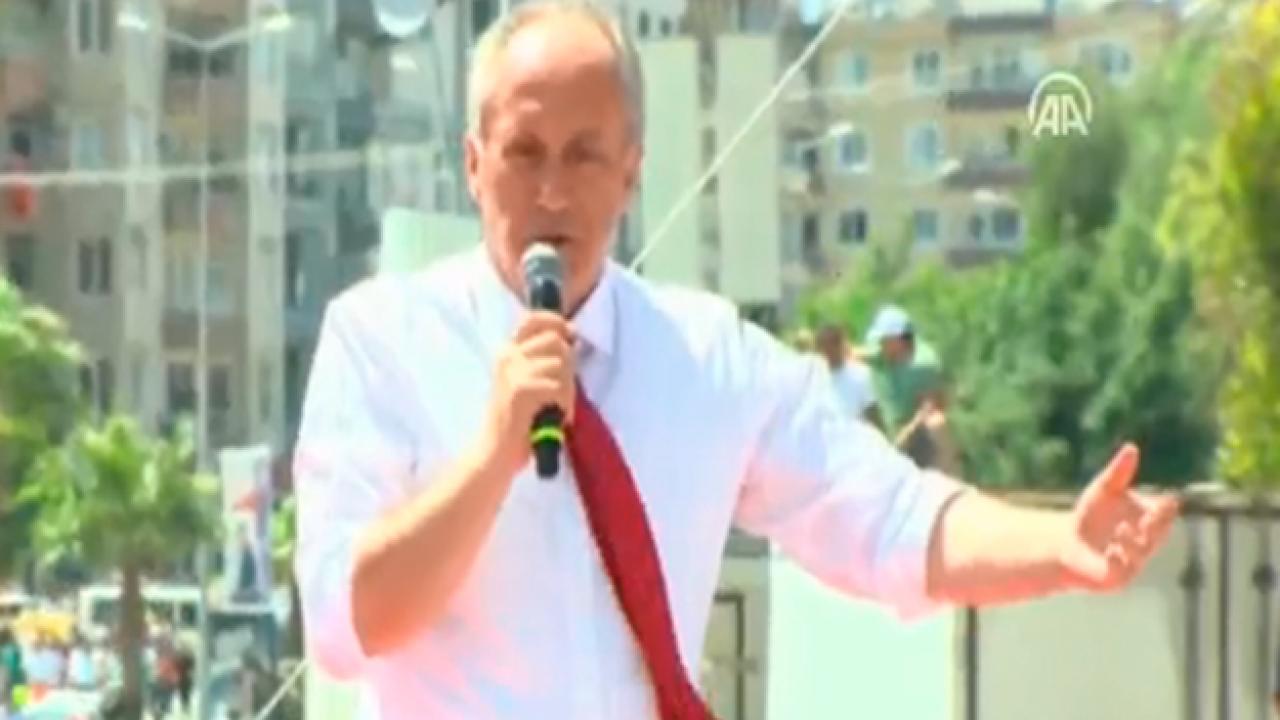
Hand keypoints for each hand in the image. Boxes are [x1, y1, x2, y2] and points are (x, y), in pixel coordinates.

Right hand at [481, 311, 576, 476]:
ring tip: (555, 409)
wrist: (496, 453)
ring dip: (567, 391)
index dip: (557, 322)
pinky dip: (563, 405)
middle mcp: (507, 355)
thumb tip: (572, 335)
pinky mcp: (520, 389)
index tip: (571, 335)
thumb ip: (546, 359)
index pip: (534, 318)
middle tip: (562, 394)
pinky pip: (558, 387)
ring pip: (561, 365)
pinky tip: (552, 418)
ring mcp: (512, 370)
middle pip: (557, 342)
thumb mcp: (529, 381)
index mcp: (507, 351)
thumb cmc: (520, 421)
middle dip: (569, 368)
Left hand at [1059, 444, 1179, 591]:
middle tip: (1153, 514)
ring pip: (1142, 553)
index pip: (1165, 514)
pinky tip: (1112, 550)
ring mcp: (1134, 562)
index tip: (1167, 501)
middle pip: (1159, 533)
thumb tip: (1131, 448)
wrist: (1065, 543)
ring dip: (1134, 541)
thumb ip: (1118, 472)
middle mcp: (1147, 542)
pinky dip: (1119, 560)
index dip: (1167, 509)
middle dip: (1157, 525)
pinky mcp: (1117, 578)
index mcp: (1149, 521)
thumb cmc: (1090, 515)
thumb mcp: (1103, 489)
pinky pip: (1122, 571)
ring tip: (1122, 528)